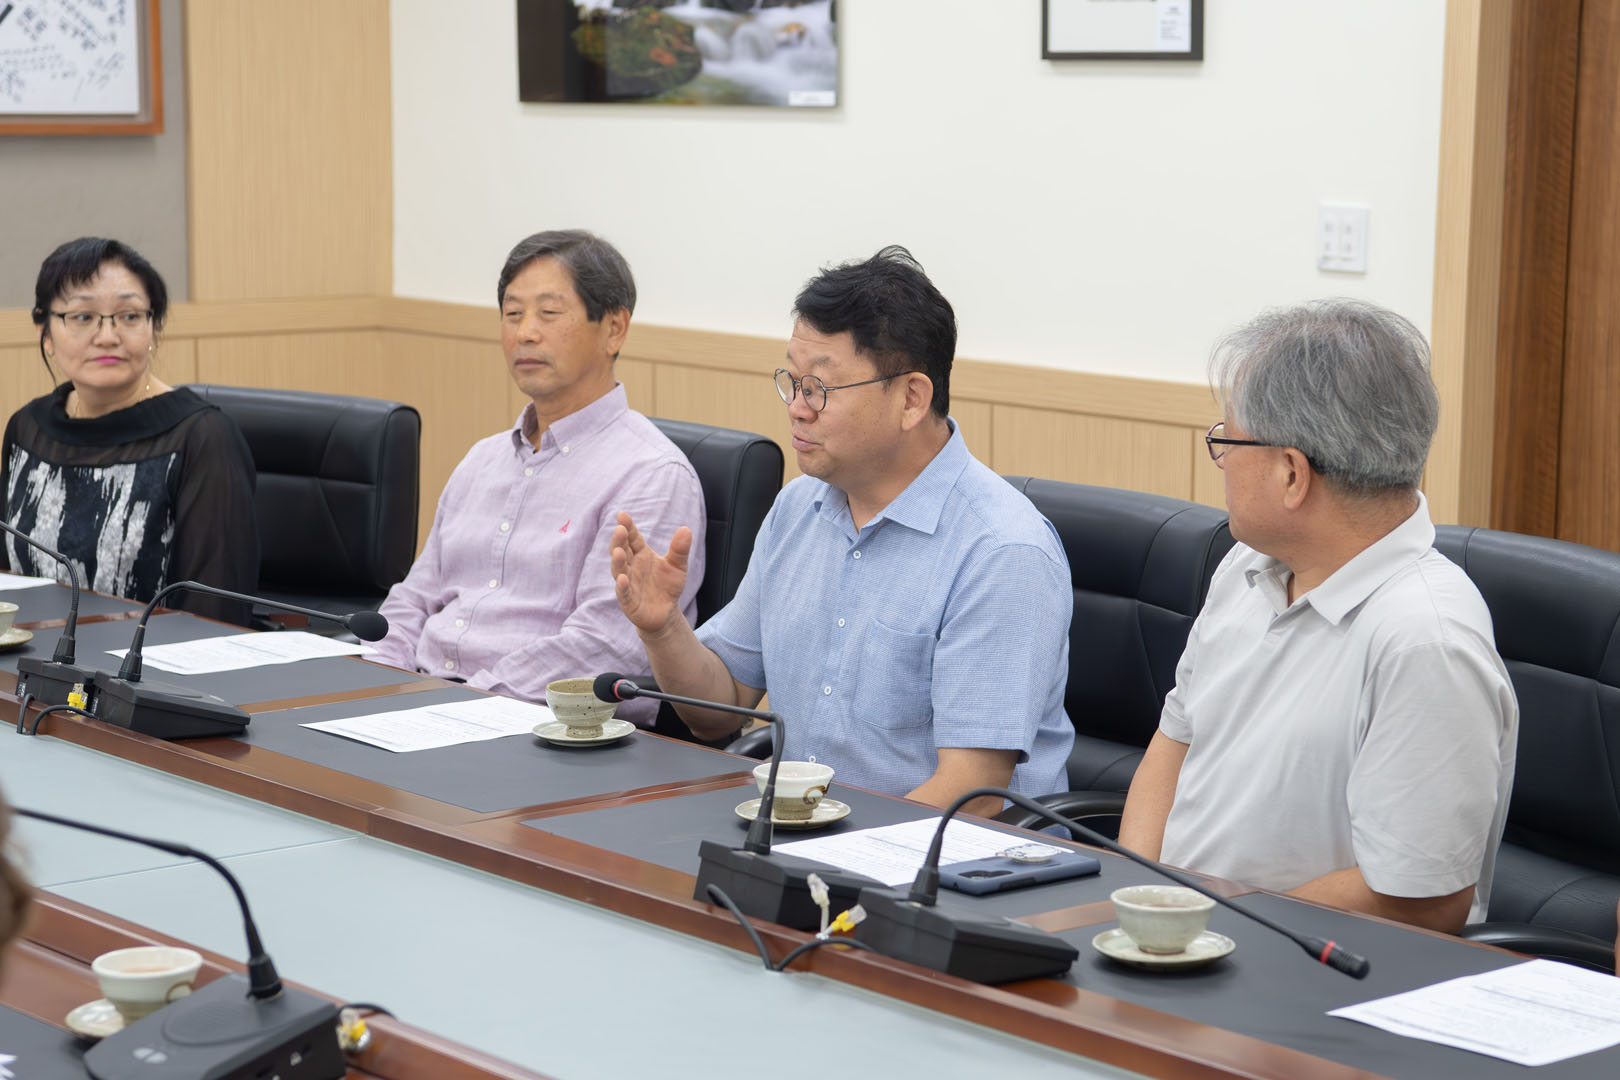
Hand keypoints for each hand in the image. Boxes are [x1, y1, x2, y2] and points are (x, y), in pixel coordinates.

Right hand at [612, 512, 691, 636]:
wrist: (666, 612)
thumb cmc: (668, 586)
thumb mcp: (678, 566)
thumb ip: (680, 549)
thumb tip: (686, 529)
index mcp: (641, 554)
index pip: (632, 538)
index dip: (627, 527)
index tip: (622, 515)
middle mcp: (631, 566)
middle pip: (621, 551)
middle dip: (619, 540)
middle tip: (619, 529)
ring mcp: (627, 583)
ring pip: (619, 570)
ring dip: (617, 561)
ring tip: (619, 552)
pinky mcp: (628, 601)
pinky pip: (623, 592)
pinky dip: (622, 586)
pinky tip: (622, 578)